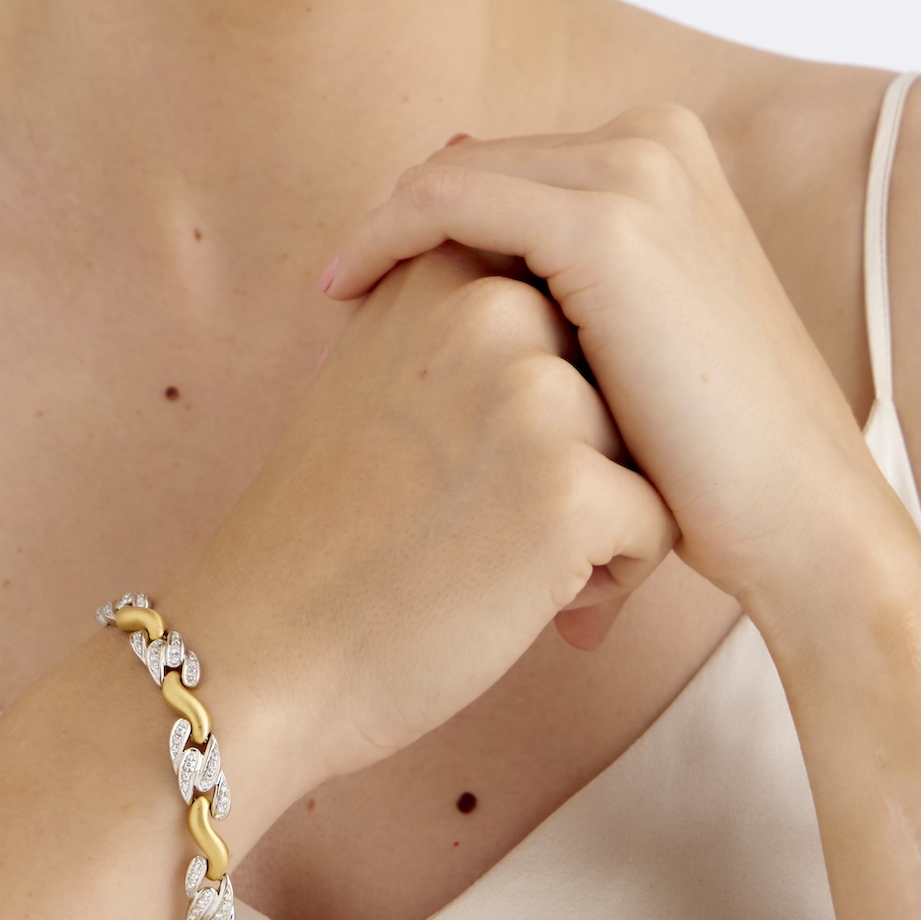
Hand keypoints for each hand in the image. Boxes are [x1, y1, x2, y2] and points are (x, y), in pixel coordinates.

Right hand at [167, 244, 675, 795]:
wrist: (264, 648)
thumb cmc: (327, 526)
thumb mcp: (371, 369)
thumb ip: (448, 317)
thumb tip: (541, 296)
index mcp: (440, 271)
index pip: (561, 303)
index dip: (536, 392)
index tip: (462, 450)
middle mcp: (490, 310)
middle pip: (612, 370)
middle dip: (581, 446)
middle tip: (485, 512)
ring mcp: (533, 394)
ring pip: (645, 445)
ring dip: (597, 511)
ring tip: (504, 558)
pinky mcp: (569, 486)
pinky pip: (656, 522)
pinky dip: (610, 576)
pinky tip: (529, 601)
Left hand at [322, 107, 896, 621]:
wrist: (803, 521)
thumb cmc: (709, 455)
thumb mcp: (627, 338)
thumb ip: (560, 276)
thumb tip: (460, 249)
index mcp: (666, 150)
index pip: (507, 165)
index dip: (432, 221)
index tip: (371, 285)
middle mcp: (655, 139)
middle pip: (476, 165)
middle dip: (405, 228)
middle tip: (342, 299)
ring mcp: (636, 173)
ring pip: (450, 178)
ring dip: (386, 237)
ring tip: (339, 305)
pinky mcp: (606, 224)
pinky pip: (445, 204)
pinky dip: (382, 239)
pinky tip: (341, 295)